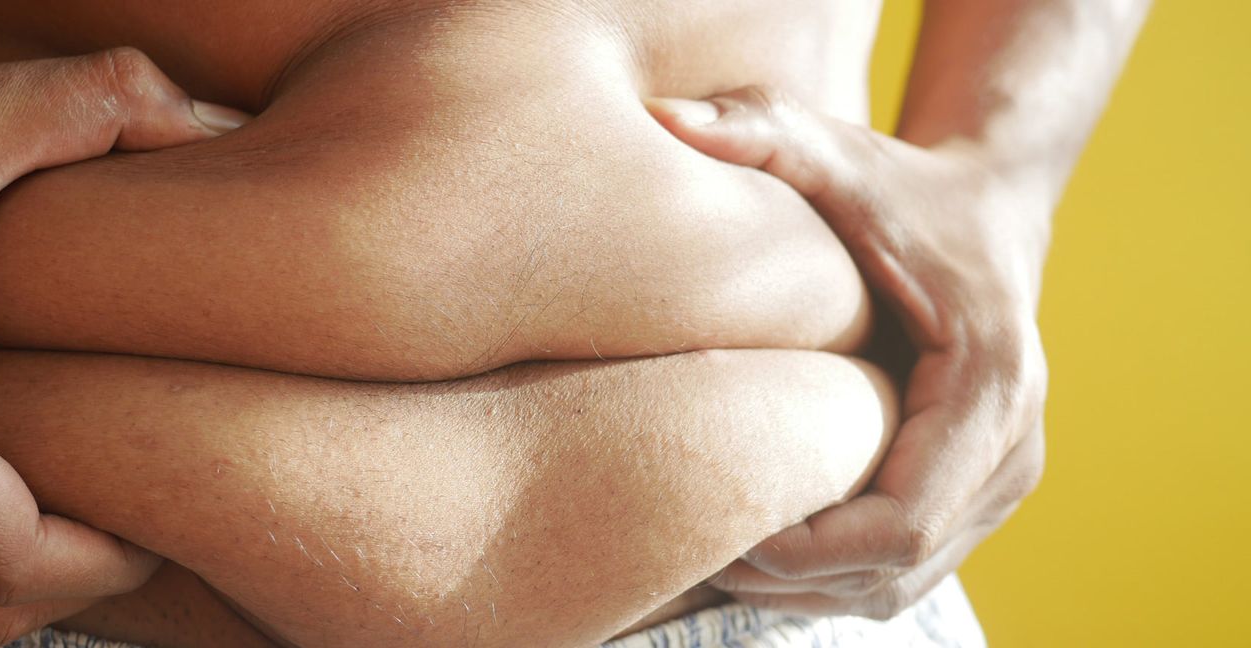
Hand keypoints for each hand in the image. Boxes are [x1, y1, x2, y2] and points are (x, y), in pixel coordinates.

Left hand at [645, 87, 1048, 618]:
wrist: (984, 211)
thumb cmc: (906, 190)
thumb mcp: (837, 150)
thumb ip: (759, 128)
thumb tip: (664, 118)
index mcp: (991, 388)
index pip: (900, 526)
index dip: (804, 549)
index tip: (717, 531)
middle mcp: (1013, 453)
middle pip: (893, 573)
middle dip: (788, 578)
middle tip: (690, 550)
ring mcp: (1001, 483)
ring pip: (896, 586)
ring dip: (804, 588)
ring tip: (711, 554)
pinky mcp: (976, 495)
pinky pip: (900, 570)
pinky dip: (829, 575)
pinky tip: (756, 543)